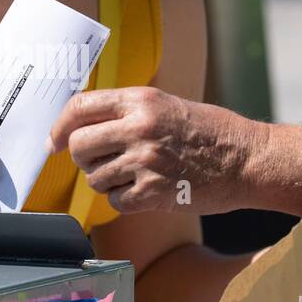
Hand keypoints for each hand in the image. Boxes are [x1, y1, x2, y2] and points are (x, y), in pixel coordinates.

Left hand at [48, 87, 262, 214]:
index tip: (54, 142)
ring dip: (105, 180)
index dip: (59, 127)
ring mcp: (145, 161)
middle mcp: (139, 128)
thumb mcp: (166, 104)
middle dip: (82, 158)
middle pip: (79, 146)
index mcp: (141, 100)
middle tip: (98, 161)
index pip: (79, 107)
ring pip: (94, 177)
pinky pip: (115, 201)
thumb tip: (80, 124)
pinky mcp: (154, 193)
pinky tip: (144, 191)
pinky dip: (124, 200)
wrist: (247, 159)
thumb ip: (126, 110)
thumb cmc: (209, 131)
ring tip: (131, 174)